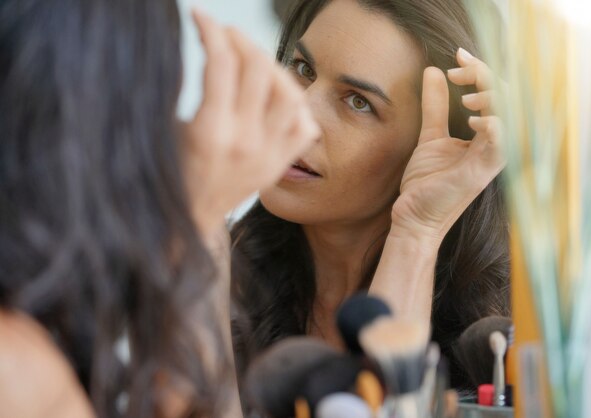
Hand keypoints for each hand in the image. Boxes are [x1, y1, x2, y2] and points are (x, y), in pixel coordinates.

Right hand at [183, 10, 319, 235]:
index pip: (221, 62)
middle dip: (240, 39)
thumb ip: (191, 90)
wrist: (190, 219)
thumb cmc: (171, 171)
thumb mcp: (167, 129)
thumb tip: (210, 50)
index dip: (211, 29)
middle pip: (259, 69)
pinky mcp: (280, 164)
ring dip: (272, 68)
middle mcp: (246, 141)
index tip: (200, 18)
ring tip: (252, 62)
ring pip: (290, 93)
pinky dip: (295, 105)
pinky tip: (274, 97)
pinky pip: (305, 125)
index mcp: (210, 132)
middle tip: (226, 34)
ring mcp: (269, 154)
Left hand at [391, 48, 504, 244]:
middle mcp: (495, 145)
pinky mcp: (482, 173)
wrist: (414, 216)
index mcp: (488, 136)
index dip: (480, 70)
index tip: (457, 56)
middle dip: (486, 76)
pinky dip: (493, 127)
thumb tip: (433, 72)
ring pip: (510, 117)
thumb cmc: (426, 183)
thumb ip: (435, 105)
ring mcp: (491, 160)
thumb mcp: (431, 135)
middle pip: (508, 99)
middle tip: (458, 67)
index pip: (497, 94)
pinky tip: (475, 119)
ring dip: (493, 99)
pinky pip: (500, 146)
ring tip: (467, 97)